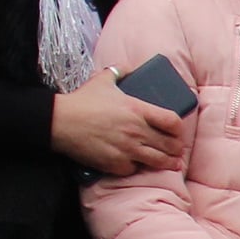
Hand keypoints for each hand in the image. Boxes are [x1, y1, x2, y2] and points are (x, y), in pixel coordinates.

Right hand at [49, 68, 186, 175]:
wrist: (60, 122)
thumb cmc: (82, 100)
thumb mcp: (103, 79)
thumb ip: (121, 72)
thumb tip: (132, 68)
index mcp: (137, 110)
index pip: (172, 121)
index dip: (178, 128)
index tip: (178, 131)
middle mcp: (136, 131)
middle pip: (169, 144)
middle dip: (176, 148)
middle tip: (177, 150)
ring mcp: (127, 149)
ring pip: (157, 161)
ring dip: (166, 163)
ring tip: (171, 163)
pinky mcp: (115, 164)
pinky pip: (134, 169)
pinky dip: (137, 168)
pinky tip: (139, 165)